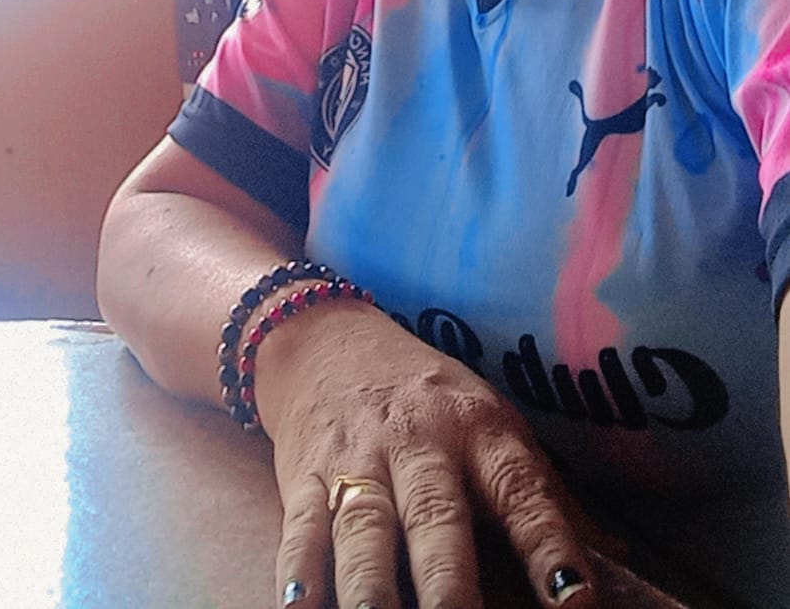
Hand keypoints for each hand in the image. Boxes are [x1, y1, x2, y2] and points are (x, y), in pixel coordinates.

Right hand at [254, 299, 597, 608]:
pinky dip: (298, 574)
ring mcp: (356, 460)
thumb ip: (544, 498)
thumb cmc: (429, 399)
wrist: (325, 339)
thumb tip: (623, 561)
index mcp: (479, 429)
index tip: (576, 600)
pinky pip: (299, 531)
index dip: (549, 545)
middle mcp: (418, 443)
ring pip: (364, 529)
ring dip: (370, 586)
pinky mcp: (303, 477)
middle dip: (449, 581)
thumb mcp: (492, 426)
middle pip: (435, 515)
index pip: (520, 490)